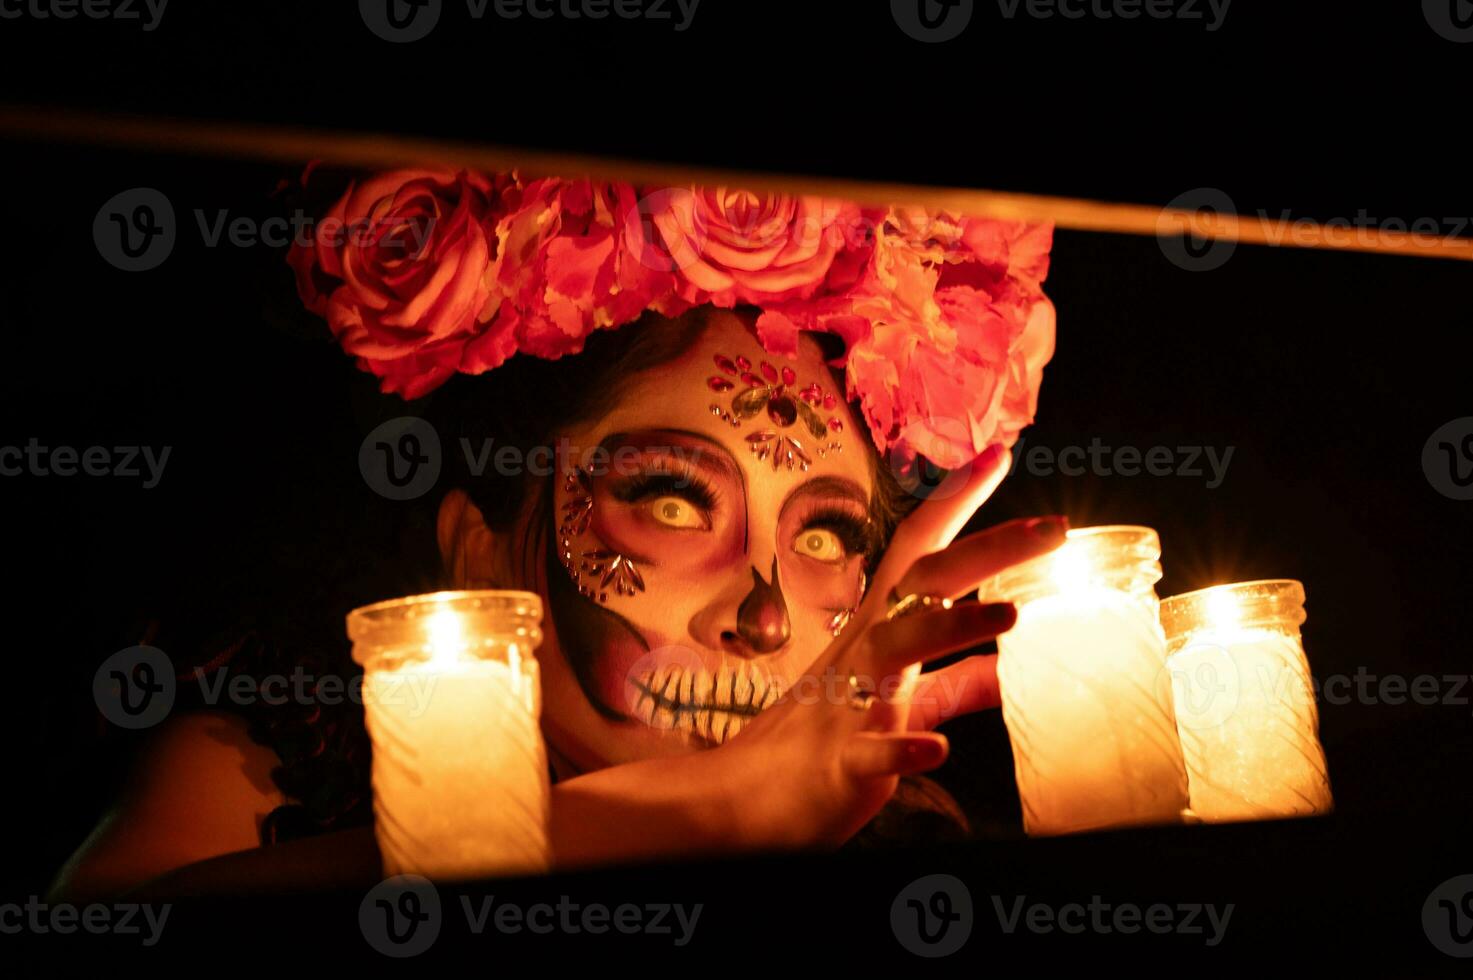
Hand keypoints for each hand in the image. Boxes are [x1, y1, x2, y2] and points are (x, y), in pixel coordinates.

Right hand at [707, 444, 1068, 849]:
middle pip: (921, 583)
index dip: (959, 504)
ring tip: (1010, 612)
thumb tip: (1008, 667)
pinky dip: (901, 745)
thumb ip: (954, 685)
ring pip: (894, 650)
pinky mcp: (838, 761)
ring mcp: (845, 703)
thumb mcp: (895, 705)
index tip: (999, 453)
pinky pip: (869, 750)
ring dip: (948, 627)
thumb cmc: (820, 746)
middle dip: (986, 548)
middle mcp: (861, 652)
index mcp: (877, 633)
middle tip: (1054, 526)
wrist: (737, 803)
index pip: (921, 554)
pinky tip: (936, 746)